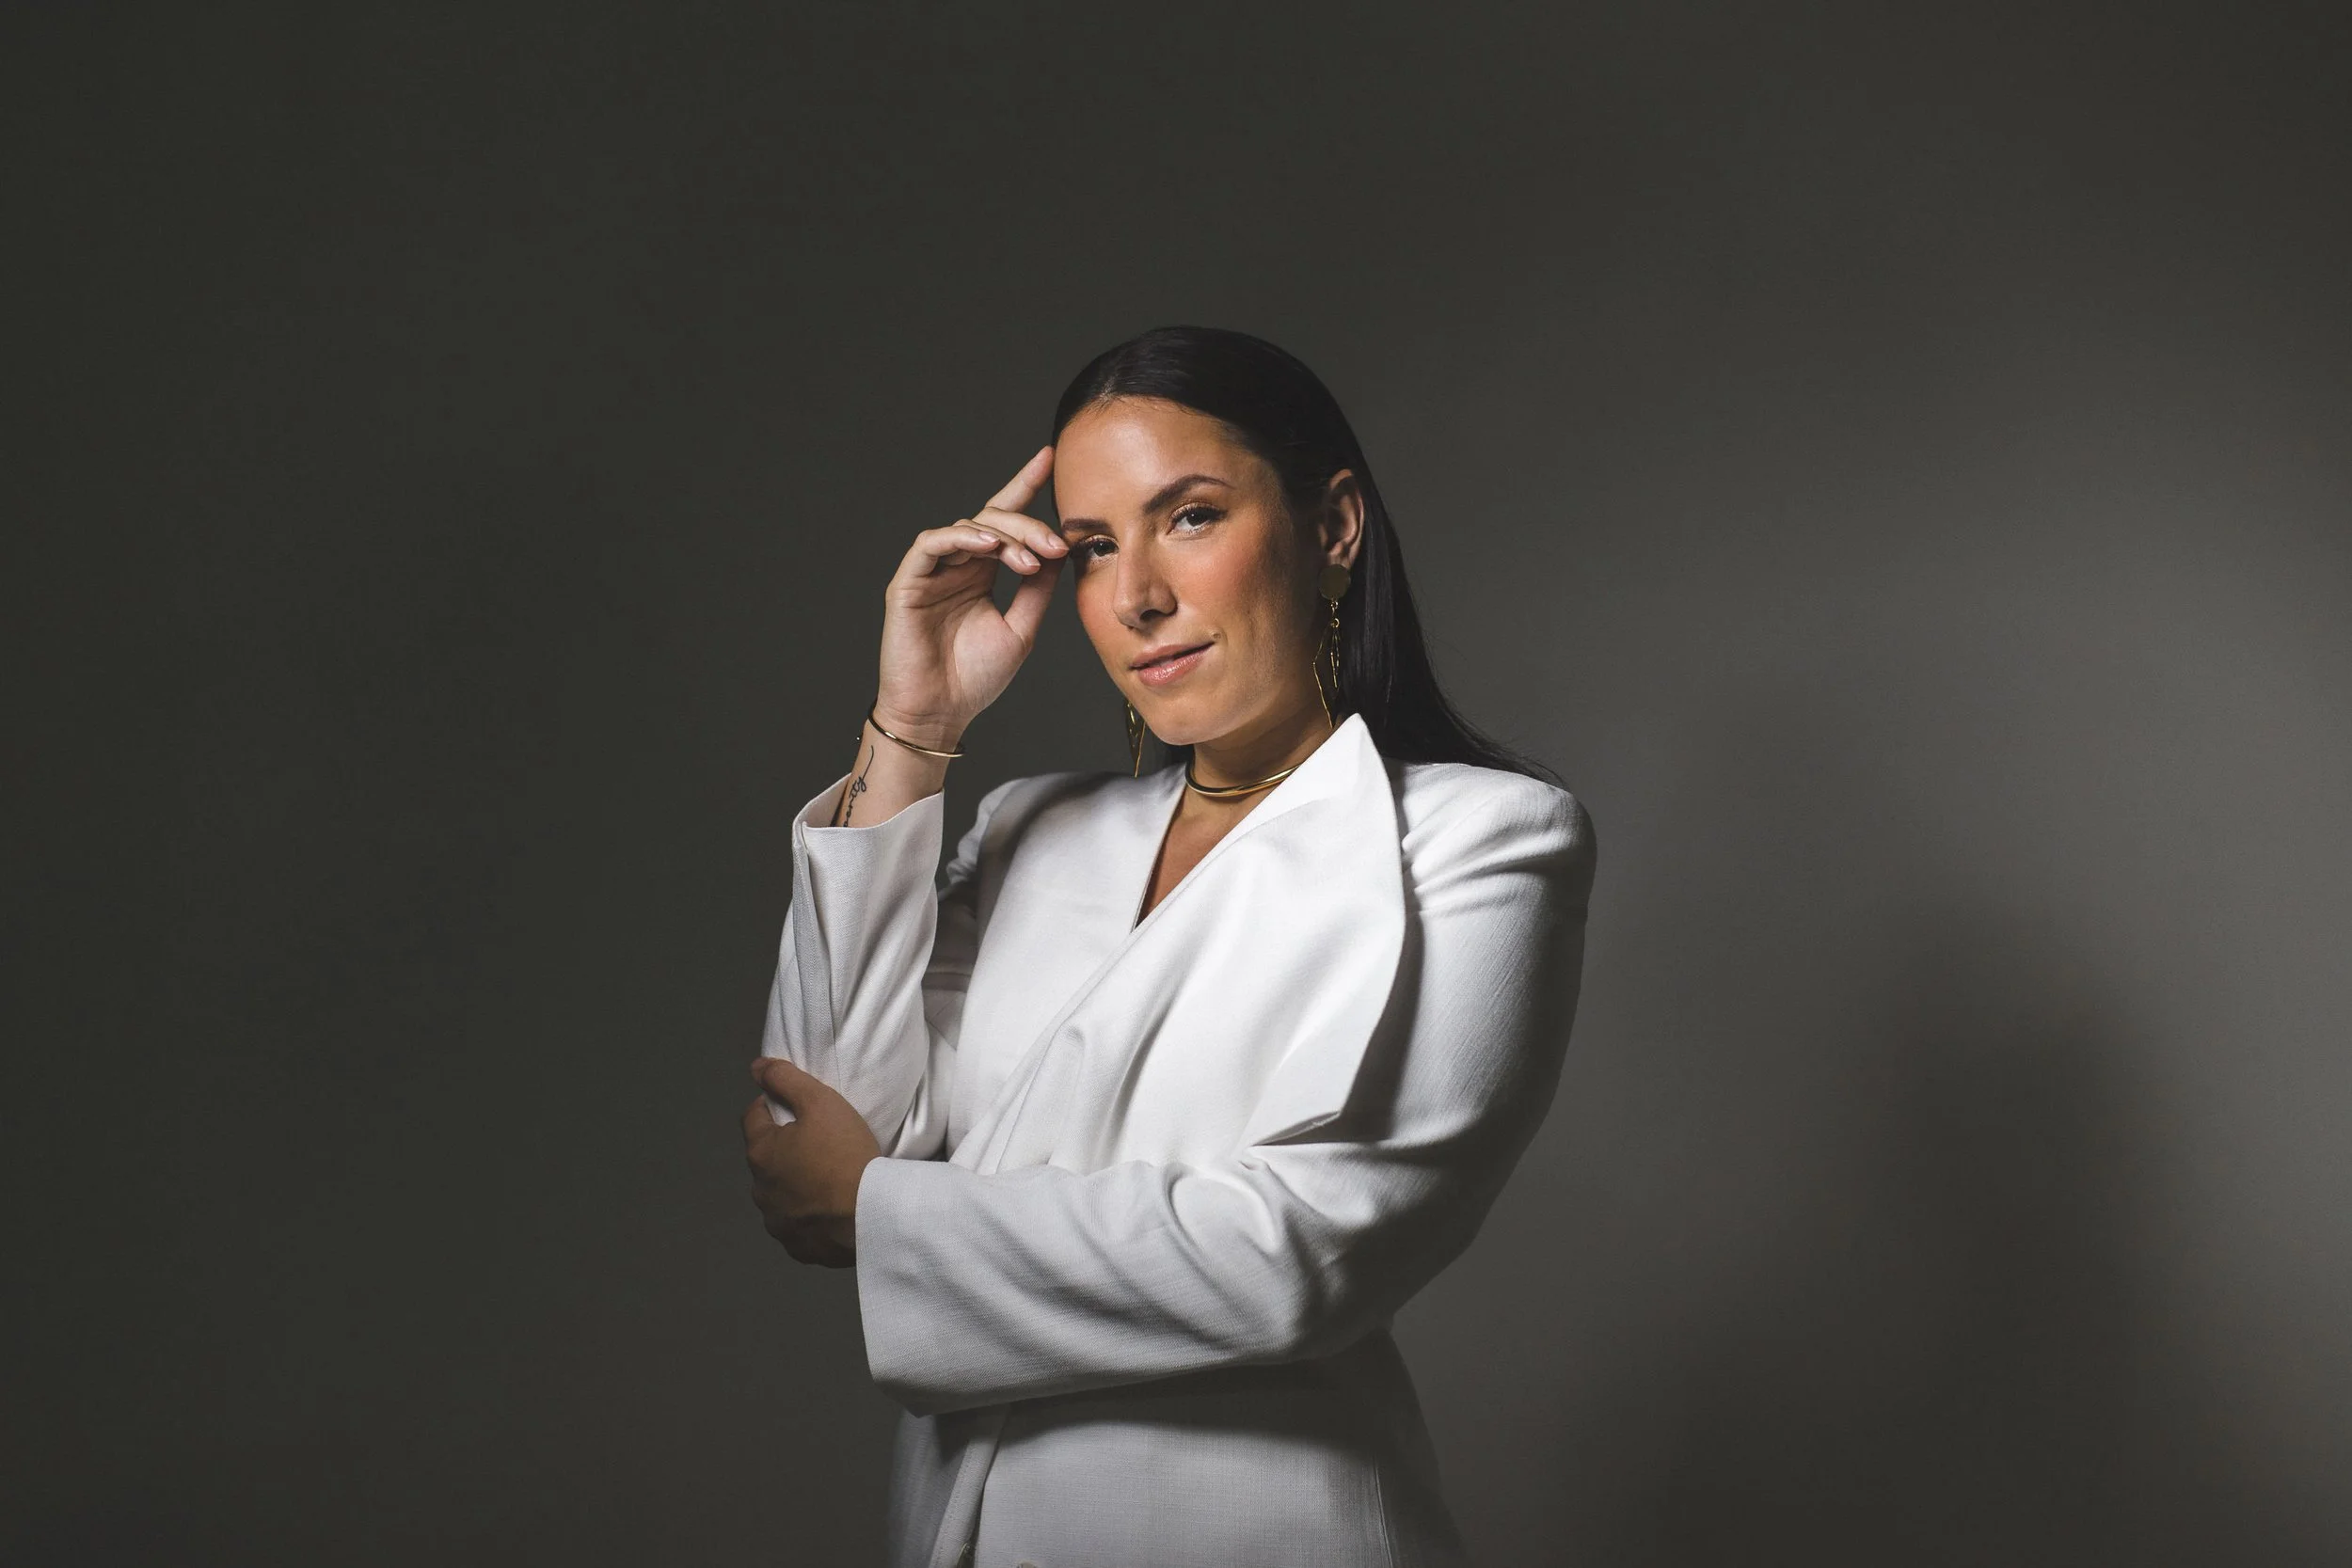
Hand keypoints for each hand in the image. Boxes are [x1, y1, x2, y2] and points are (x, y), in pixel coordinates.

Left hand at [743, 1057, 880, 1267]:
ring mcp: (777, 1223)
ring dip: (793, 1185)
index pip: (753, 1117)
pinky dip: (807, 1217)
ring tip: (826, 1179)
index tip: (797, 1108)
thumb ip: (786, 1080)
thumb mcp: (821, 1103)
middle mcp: (760, 1190)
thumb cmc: (845, 1154)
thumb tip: (756, 1066)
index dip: (772, 1106)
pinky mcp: (797, 1248)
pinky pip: (797, 1226)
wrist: (870, 1216)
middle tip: (819, 1142)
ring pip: (779, 1195)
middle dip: (784, 1148)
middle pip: (766, 1158)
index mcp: (761, 1153)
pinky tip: (829, 1211)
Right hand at [872, 445, 1067, 747]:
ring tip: (1027, 559)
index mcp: (982, 573)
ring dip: (1003, 536)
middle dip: (1028, 525)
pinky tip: (987, 546)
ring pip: (968, 527)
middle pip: (993, 520)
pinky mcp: (908, 582)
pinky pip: (932, 544)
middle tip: (1055, 545)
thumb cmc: (975, 677)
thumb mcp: (1021, 629)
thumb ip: (1037, 590)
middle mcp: (957, 566)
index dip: (1024, 487)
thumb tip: (1059, 551)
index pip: (1004, 520)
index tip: (1049, 458)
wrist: (940, 713)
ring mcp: (931, 572)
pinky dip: (961, 539)